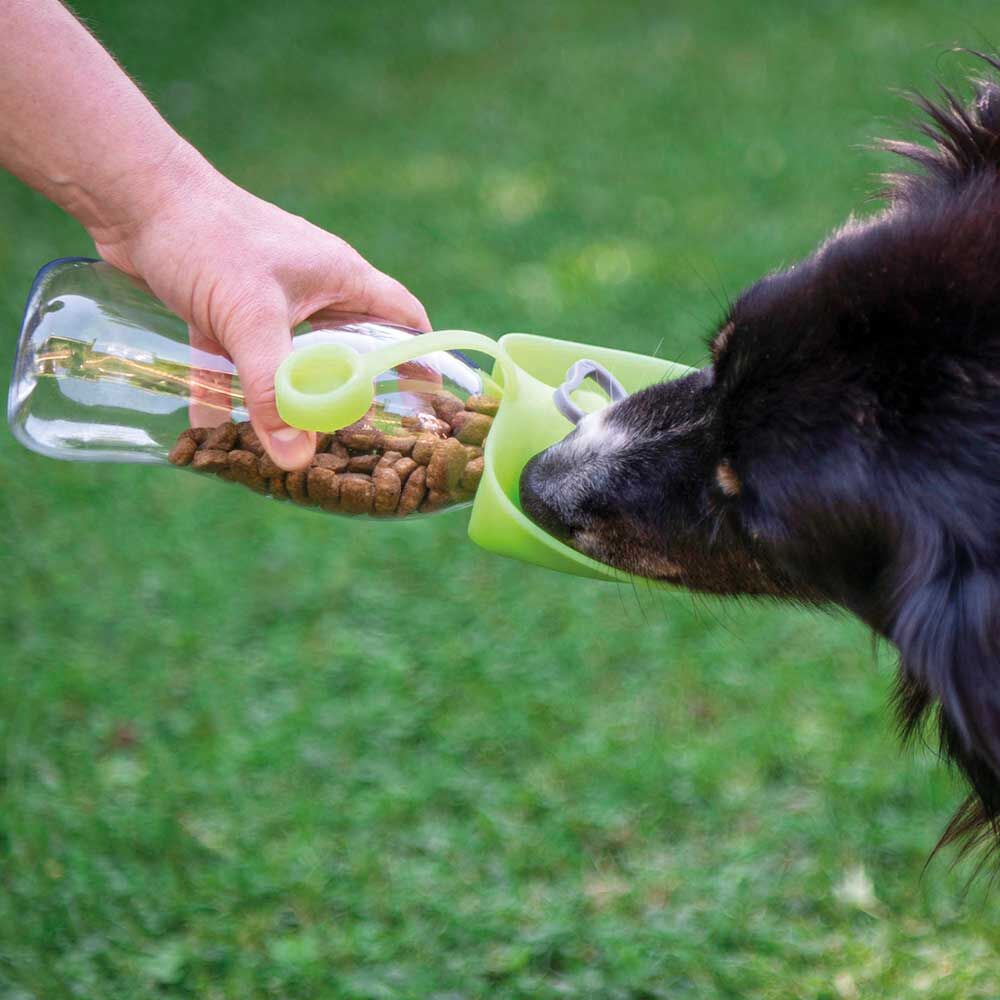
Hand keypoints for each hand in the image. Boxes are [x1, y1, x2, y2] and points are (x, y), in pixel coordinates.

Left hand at [91, 152, 429, 469]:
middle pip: (350, 345)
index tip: (424, 401)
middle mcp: (312, 287)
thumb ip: (273, 389)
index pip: (402, 318)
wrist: (131, 194)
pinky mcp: (225, 305)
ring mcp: (268, 296)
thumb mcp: (250, 318)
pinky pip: (239, 355)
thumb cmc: (206, 238)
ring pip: (292, 355)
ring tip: (291, 436)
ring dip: (290, 392)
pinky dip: (230, 385)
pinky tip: (212, 423)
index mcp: (341, 278)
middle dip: (352, 389)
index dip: (419, 357)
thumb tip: (295, 458)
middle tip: (354, 435)